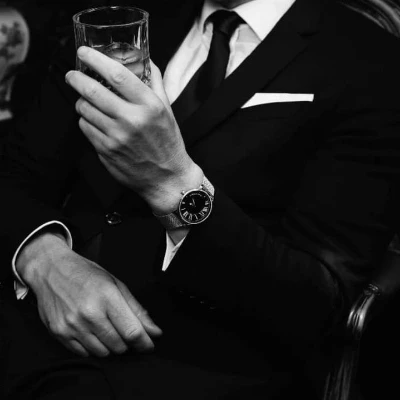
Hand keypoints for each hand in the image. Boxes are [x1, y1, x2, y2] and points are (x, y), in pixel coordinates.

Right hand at [17, 232, 161, 357]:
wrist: (51, 269)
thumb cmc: (86, 273)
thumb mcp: (116, 284)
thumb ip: (136, 309)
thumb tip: (154, 331)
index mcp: (107, 297)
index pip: (132, 331)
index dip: (144, 343)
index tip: (149, 345)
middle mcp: (89, 313)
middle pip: (119, 346)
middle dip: (127, 342)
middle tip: (123, 329)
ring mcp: (72, 325)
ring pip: (103, 353)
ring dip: (110, 345)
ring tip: (106, 328)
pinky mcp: (59, 333)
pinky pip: (84, 353)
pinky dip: (93, 347)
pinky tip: (91, 331)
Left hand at [65, 46, 202, 214]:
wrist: (167, 178)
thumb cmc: (168, 143)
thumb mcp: (167, 111)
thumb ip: (155, 83)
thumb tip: (144, 59)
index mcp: (150, 106)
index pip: (117, 75)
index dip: (95, 60)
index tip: (84, 53)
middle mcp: (132, 120)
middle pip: (93, 90)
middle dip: (76, 78)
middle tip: (73, 75)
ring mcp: (117, 137)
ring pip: (84, 109)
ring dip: (81, 101)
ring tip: (87, 101)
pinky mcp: (106, 151)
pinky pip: (85, 127)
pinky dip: (86, 120)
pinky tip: (95, 120)